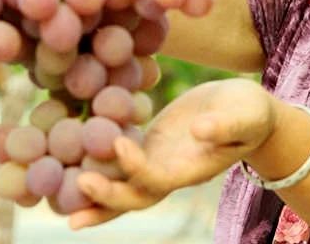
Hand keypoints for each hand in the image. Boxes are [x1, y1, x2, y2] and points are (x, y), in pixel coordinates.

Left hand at [69, 77, 275, 229]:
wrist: (247, 111)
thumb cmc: (252, 114)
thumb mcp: (246, 116)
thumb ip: (225, 126)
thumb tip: (200, 130)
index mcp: (192, 170)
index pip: (158, 179)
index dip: (136, 167)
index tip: (118, 143)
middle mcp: (171, 173)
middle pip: (134, 196)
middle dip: (106, 196)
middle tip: (76, 185)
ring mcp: (158, 161)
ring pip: (122, 186)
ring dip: (93, 194)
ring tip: (57, 198)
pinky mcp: (150, 144)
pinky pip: (120, 160)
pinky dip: (96, 163)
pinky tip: (67, 157)